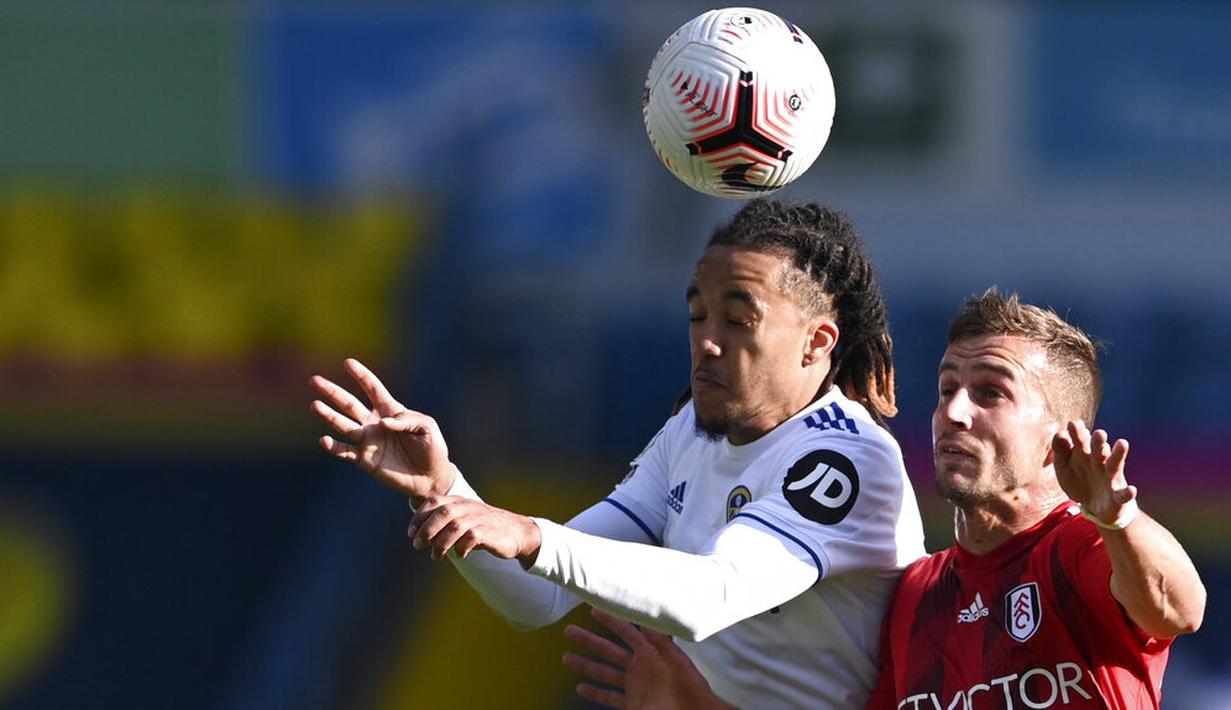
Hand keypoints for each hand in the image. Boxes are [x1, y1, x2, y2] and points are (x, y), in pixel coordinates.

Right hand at [311, 358, 454, 503]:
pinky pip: (345, 452)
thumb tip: (382, 423)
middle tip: (315, 380)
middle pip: (350, 404)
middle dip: (333, 392)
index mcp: (391, 411)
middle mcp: (375, 423)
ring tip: (315, 405)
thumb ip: (407, 420)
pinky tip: (324, 440)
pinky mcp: (365, 460)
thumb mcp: (427, 427)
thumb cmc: (432, 448)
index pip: (373, 389)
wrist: (431, 478)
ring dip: (329, 416)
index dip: (361, 376)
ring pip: (344, 425)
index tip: (348, 363)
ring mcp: (368, 441)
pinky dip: (334, 447)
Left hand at [408, 496, 541, 563]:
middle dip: (426, 530)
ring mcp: (479, 518)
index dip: (419, 517)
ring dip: (440, 543)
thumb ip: (443, 522)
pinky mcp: (489, 532)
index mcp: (459, 501)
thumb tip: (418, 534)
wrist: (516, 531)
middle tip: (417, 545)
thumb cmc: (484, 527)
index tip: (411, 532)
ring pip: (454, 526)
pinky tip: (459, 555)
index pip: (433, 502)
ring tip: (435, 556)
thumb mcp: (463, 519)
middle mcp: (468, 507)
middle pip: (442, 513)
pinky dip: (461, 548)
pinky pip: (471, 538)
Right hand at [562, 607, 731, 709]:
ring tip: (566, 657)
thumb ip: (660, 638)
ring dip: (586, 665)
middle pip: (609, 650)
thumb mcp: (674, 658)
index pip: (627, 631)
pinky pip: (610, 696)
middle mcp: (639, 666)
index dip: (610, 620)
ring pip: (605, 672)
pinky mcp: (633, 703)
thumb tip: (647, 613)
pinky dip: (596, 693)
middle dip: (589, 640)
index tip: (593, 608)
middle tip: (569, 631)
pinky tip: (581, 688)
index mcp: (650, 652)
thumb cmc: (688, 686)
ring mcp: (635, 685)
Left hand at [1052, 420, 1135, 522]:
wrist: (1096, 506)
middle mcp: (1099, 463)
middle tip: (1098, 433)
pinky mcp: (1118, 496)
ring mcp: (1110, 478)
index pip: (1081, 441)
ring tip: (1122, 443)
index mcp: (1084, 454)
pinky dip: (1128, 493)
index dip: (1077, 433)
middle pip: (1098, 450)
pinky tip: (1131, 490)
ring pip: (1114, 465)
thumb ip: (1061, 452)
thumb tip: (1059, 434)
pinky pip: (1123, 494)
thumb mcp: (1064, 468)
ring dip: (1118, 455)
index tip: (1073, 424)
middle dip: (1098, 442)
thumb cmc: (1079, 480)